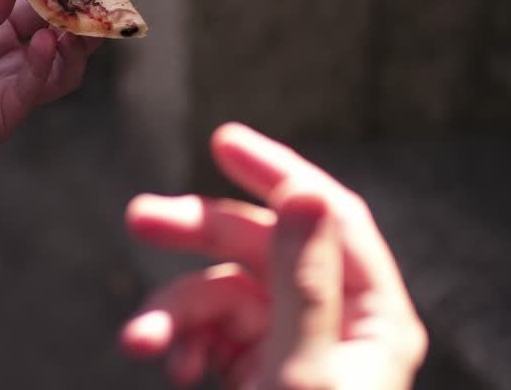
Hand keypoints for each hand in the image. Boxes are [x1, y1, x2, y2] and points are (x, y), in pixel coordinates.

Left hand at [0, 0, 103, 178]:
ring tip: (79, 19)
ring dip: (75, 41)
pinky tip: (46, 41)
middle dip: (79, 12)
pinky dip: (46, 64)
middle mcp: (2, 57)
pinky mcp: (1, 117)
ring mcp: (5, 87)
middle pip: (56, 33)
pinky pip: (35, 89)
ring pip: (59, 65)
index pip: (32, 5)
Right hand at [120, 123, 425, 388]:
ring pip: (224, 295)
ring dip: (174, 311)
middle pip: (263, 249)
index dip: (277, 173)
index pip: (328, 215)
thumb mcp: (303, 372)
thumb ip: (303, 282)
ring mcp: (294, 350)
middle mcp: (337, 325)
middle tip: (138, 220)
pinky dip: (181, 343)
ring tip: (139, 343)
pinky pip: (212, 335)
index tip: (222, 143)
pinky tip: (164, 364)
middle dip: (197, 239)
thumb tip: (307, 194)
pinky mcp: (258, 376)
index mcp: (371, 316)